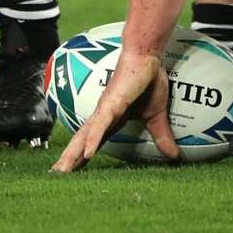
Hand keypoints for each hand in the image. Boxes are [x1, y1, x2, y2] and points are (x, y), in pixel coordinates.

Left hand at [51, 47, 177, 172]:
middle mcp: (102, 116)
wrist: (146, 55)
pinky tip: (87, 154)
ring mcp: (104, 110)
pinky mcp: (112, 104)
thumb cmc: (148, 79)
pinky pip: (100, 126)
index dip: (81, 156)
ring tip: (63, 172)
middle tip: (56, 177)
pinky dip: (92, 140)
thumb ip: (161, 136)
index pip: (93, 141)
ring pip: (84, 137)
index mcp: (111, 118)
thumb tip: (175, 156)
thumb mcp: (157, 116)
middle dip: (69, 159)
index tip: (71, 171)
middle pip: (81, 142)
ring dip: (73, 154)